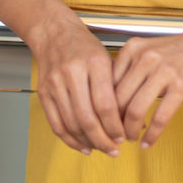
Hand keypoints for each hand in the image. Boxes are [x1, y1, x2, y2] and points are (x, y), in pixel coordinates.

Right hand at [32, 20, 125, 156]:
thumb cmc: (85, 47)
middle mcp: (73, 73)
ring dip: (88, 142)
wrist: (54, 33)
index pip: (106, 104)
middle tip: (114, 149)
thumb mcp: (107, 60)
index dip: (115, 126)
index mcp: (94, 62)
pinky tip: (83, 146)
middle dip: (103, 140)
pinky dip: (70, 140)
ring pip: (72, 125)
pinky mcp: (44, 93)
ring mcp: (55, 84)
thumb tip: (137, 121)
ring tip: (102, 148)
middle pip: (88, 118)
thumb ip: (120, 89)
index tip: (124, 137)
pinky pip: (57, 125)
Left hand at [112, 25, 182, 147]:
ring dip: (130, 131)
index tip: (105, 122)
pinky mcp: (182, 85)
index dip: (103, 108)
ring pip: (135, 110)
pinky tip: (148, 142)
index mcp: (133, 49)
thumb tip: (113, 104)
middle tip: (115, 135)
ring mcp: (164, 71)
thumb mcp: (149, 51)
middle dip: (113, 124)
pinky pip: (160, 117)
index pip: (107, 85)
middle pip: (117, 100)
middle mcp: (145, 58)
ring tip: (131, 138)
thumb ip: (131, 70)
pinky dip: (151, 134)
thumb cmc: (179, 50)